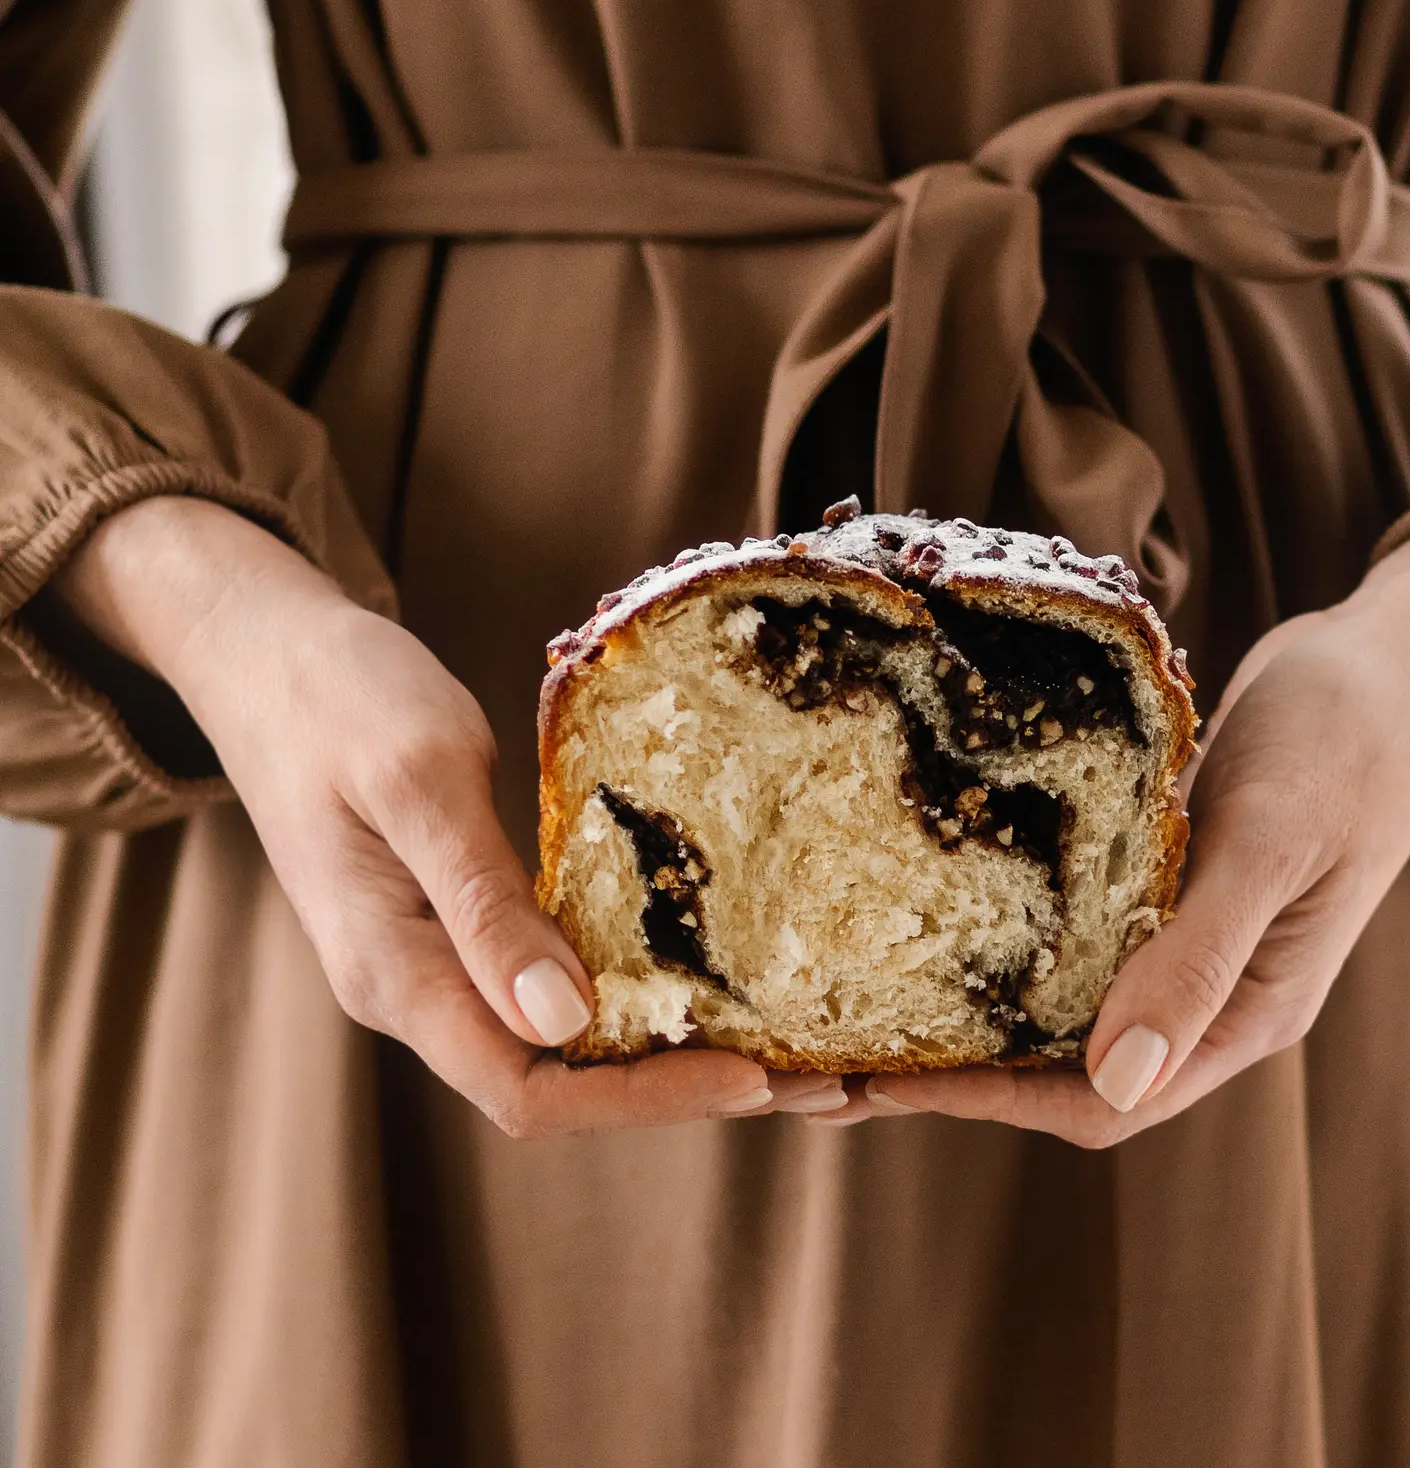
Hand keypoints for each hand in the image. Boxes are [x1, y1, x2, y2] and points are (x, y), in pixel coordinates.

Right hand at [52, 498, 846, 1132]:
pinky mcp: (451, 918)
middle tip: (800, 1071)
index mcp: (392, 972)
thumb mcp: (420, 781)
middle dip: (671, 1087)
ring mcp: (428, 956)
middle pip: (551, 1083)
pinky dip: (621, 987)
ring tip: (772, 1030)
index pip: (528, 1091)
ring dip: (656, 1046)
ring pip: (552, 1039)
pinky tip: (692, 965)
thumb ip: (483, 905)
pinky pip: (542, 980)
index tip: (751, 1076)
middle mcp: (410, 988)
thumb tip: (564, 1025)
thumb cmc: (339, 698)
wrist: (265, 653)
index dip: (642, 1100)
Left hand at [857, 509, 1409, 1144]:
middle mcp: (1212, 988)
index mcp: (1247, 1011)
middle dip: (957, 1064)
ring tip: (861, 974)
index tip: (879, 1081)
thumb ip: (1199, 958)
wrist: (1399, 654)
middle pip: (1068, 1063)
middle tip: (832, 1044)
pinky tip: (934, 888)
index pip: (1104, 1101)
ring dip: (974, 996)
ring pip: (1066, 992)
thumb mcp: (1269, 843)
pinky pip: (1078, 919)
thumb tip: (1117, 1079)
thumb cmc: (1347, 741)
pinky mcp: (1171, 867)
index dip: (989, 1102)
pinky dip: (1011, 922)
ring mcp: (1190, 927)